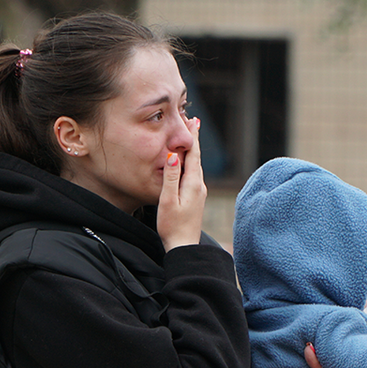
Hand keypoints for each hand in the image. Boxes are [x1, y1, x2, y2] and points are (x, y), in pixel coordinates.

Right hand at [157, 117, 205, 250]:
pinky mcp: (196, 199)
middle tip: (192, 121)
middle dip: (194, 139)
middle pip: (197, 158)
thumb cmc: (172, 226)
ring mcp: (199, 193)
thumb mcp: (167, 200)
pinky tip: (187, 163)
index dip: (193, 137)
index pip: (194, 155)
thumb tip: (173, 156)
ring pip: (196, 166)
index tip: (193, 120)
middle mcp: (200, 186)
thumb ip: (170, 178)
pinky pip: (194, 175)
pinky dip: (191, 163)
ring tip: (190, 138)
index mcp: (193, 184)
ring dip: (193, 151)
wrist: (184, 247)